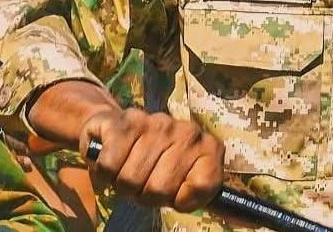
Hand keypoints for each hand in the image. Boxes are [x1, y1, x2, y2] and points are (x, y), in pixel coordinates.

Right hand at [79, 108, 223, 211]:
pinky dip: (106, 170)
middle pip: (160, 189)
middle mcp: (187, 131)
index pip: (204, 186)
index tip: (174, 192)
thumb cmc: (155, 164)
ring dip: (123, 182)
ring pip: (132, 178)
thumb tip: (226, 211)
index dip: (181, 199)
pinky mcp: (126, 121)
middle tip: (144, 180)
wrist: (119, 129)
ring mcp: (158, 122)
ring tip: (128, 167)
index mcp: (207, 147)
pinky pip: (110, 164)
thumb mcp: (183, 182)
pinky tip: (114, 156)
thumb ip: (200, 191)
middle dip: (145, 194)